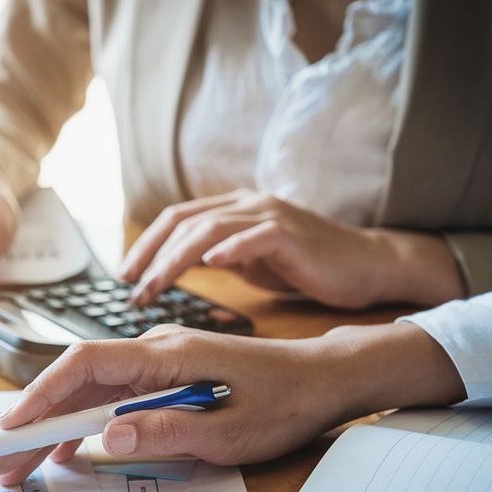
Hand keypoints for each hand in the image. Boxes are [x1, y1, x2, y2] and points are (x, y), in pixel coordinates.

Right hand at [0, 322, 464, 485]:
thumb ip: (167, 431)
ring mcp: (158, 361)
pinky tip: (69, 449)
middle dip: (36, 420)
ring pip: (91, 390)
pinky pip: (114, 395)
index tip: (11, 427)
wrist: (323, 377)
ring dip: (55, 424)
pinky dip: (86, 421)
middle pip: (79, 381)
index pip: (87, 365)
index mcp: (167, 354)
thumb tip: (104, 440)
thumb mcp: (230, 430)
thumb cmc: (284, 401)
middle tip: (2, 463)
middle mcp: (154, 349)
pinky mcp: (166, 375)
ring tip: (23, 463)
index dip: (42, 394)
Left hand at [119, 189, 463, 308]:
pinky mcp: (292, 234)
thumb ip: (217, 256)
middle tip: (129, 286)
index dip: (146, 244)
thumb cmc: (306, 264)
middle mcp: (246, 204)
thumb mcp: (251, 260)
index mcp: (232, 209)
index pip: (177, 219)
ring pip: (208, 230)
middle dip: (150, 254)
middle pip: (183, 222)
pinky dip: (230, 249)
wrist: (366, 264)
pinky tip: (210, 265)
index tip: (125, 275)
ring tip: (154, 286)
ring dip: (175, 260)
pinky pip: (255, 238)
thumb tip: (177, 269)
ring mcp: (268, 216)